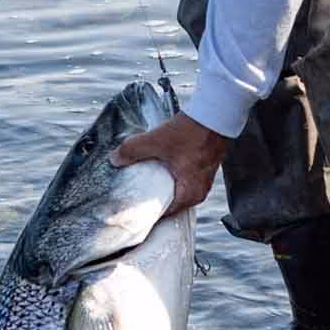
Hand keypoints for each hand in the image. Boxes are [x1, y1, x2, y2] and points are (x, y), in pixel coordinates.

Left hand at [110, 113, 229, 216]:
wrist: (216, 115)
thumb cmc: (192, 132)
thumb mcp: (157, 141)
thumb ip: (132, 150)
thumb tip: (114, 160)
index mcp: (190, 194)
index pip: (164, 215)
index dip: (146, 214)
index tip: (130, 211)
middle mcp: (199, 193)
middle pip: (169, 204)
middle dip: (151, 200)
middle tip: (132, 196)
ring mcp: (202, 182)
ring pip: (176, 192)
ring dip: (161, 187)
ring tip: (142, 182)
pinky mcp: (203, 170)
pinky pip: (183, 181)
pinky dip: (170, 178)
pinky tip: (158, 169)